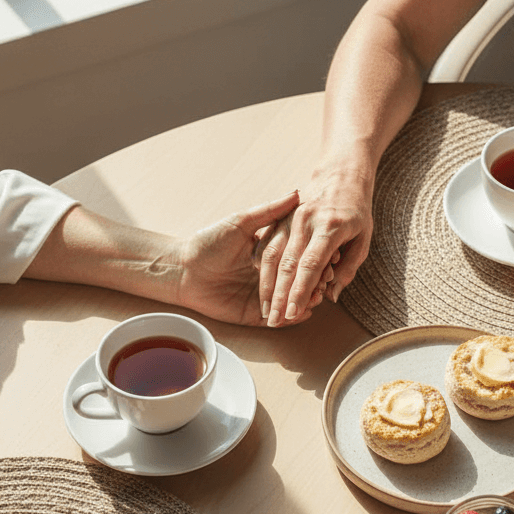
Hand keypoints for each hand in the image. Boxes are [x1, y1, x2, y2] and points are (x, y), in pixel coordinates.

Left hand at [175, 190, 330, 325]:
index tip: (330, 255)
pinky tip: (303, 312)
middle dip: (315, 282)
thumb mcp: (242, 221)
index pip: (298, 257)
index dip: (315, 258)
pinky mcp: (253, 314)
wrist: (182, 268)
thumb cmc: (208, 241)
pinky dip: (291, 318)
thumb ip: (270, 211)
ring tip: (317, 297)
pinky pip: (276, 319)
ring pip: (291, 301)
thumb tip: (296, 194)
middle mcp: (269, 275)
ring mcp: (263, 296)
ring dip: (306, 300)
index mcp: (270, 253)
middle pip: (299, 281)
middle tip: (327, 280)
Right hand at [256, 169, 373, 326]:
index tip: (293, 313)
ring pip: (272, 255)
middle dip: (280, 296)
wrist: (341, 173)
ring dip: (267, 285)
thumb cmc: (356, 210)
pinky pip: (265, 244)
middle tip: (275, 320)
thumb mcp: (363, 239)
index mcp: (329, 227)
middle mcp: (305, 221)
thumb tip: (332, 296)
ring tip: (266, 310)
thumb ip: (349, 269)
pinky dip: (262, 267)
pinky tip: (261, 286)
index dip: (301, 291)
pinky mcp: (279, 217)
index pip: (311, 265)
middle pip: (287, 264)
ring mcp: (289, 217)